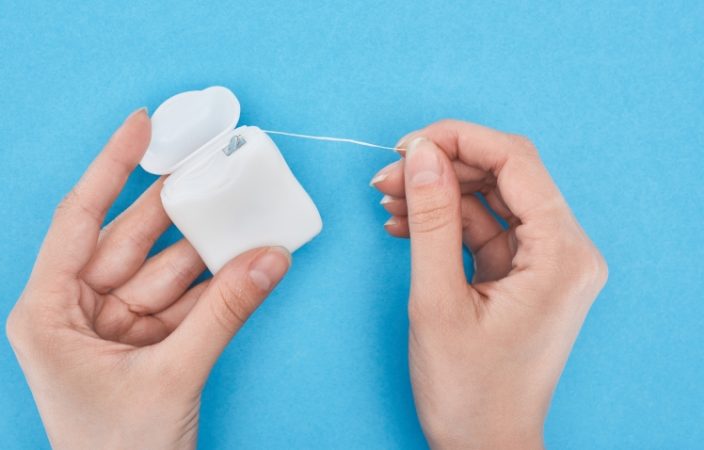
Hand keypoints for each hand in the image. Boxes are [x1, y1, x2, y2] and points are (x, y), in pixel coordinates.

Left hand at [6, 109, 290, 448]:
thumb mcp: (171, 377)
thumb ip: (224, 313)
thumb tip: (270, 259)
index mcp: (48, 311)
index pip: (80, 218)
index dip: (112, 166)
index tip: (141, 125)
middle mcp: (75, 309)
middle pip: (132, 238)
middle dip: (175, 204)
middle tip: (213, 163)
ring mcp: (112, 325)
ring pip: (165, 267)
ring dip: (206, 246)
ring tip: (244, 210)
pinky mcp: (144, 341)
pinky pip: (183, 297)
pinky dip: (215, 282)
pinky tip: (244, 257)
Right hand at [370, 120, 606, 447]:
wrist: (484, 446)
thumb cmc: (470, 391)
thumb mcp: (438, 301)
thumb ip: (430, 220)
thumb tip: (421, 155)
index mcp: (562, 254)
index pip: (515, 161)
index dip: (458, 140)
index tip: (408, 146)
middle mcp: (566, 251)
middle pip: (503, 175)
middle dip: (441, 168)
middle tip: (387, 176)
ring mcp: (545, 263)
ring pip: (489, 199)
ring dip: (437, 194)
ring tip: (388, 201)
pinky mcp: (523, 274)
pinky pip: (483, 228)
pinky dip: (443, 222)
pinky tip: (404, 223)